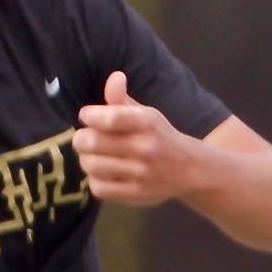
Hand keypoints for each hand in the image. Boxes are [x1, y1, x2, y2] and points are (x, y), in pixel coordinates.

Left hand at [73, 71, 196, 206]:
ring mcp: (140, 173)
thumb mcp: (145, 114)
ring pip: (92, 165)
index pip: (111, 118)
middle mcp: (145, 148)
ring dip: (85, 159)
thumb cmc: (159, 137)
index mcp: (147, 122)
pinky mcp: (135, 194)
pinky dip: (93, 179)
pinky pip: (99, 188)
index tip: (86, 116)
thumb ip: (122, 99)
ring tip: (91, 155)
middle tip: (83, 139)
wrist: (189, 169)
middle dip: (81, 139)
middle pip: (94, 142)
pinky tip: (100, 173)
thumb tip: (115, 77)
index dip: (90, 116)